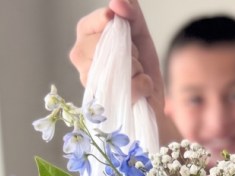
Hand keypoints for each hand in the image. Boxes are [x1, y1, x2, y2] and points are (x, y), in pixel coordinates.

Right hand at [69, 0, 180, 143]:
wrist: (153, 100)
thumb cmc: (142, 66)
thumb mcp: (139, 32)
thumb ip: (131, 12)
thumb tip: (116, 2)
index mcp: (85, 41)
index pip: (91, 25)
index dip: (108, 22)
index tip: (119, 26)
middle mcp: (81, 61)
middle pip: (103, 44)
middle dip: (129, 49)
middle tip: (133, 59)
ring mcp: (90, 84)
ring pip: (117, 65)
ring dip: (136, 68)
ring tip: (135, 74)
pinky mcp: (104, 105)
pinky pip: (130, 86)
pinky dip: (143, 86)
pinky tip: (140, 92)